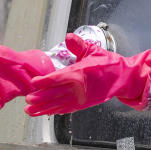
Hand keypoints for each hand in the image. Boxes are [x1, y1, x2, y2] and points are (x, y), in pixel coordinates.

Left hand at [24, 34, 150, 115]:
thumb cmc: (108, 62)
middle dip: (40, 98)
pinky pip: (67, 109)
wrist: (123, 78)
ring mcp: (81, 99)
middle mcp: (79, 89)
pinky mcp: (84, 105)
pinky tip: (46, 112)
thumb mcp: (93, 50)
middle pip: (54, 95)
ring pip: (58, 105)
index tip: (33, 83)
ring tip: (30, 111)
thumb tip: (68, 36)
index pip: (57, 78)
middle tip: (27, 101)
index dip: (43, 81)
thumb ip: (78, 45)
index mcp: (79, 74)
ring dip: (43, 109)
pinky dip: (56, 111)